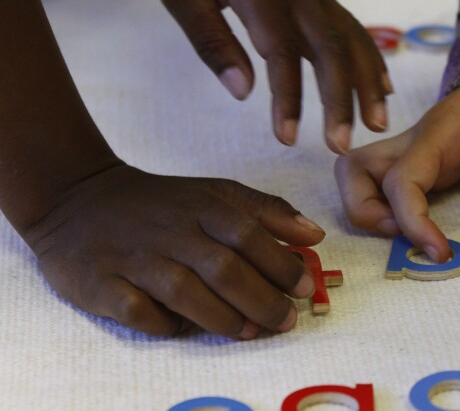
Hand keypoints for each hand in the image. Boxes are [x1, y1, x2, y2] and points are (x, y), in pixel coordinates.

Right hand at [21, 164, 324, 337]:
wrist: (80, 199)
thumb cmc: (163, 204)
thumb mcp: (215, 193)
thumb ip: (267, 211)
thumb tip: (314, 235)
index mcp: (202, 205)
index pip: (248, 233)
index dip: (280, 262)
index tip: (304, 286)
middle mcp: (172, 231)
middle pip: (223, 268)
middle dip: (262, 299)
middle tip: (286, 320)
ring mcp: (136, 257)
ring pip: (185, 292)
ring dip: (224, 317)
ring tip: (251, 331)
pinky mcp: (103, 282)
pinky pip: (137, 311)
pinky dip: (164, 323)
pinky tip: (185, 328)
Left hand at [157, 0, 388, 152]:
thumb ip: (209, 38)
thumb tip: (242, 91)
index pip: (280, 53)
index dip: (288, 98)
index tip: (288, 139)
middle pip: (331, 52)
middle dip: (341, 102)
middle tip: (342, 147)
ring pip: (353, 42)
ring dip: (368, 85)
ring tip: (378, 126)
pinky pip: (354, 30)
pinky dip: (373, 60)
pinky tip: (384, 87)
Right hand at [334, 83, 459, 261]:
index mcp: (438, 133)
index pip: (402, 180)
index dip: (412, 221)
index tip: (441, 252)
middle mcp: (414, 141)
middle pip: (352, 170)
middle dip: (366, 211)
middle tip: (406, 237)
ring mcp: (412, 151)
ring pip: (356, 174)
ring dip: (366, 209)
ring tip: (407, 233)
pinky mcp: (419, 162)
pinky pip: (380, 183)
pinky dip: (382, 207)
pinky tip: (417, 224)